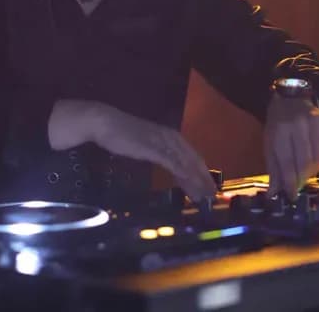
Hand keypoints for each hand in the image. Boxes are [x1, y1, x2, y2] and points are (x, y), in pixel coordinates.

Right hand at [48, 99, 215, 201]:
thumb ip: (159, 153)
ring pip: (184, 161)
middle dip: (203, 178)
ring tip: (204, 194)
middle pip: (192, 159)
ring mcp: (161, 141)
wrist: (105, 123)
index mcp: (169, 135)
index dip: (201, 172)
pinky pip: (170, 160)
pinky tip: (187, 181)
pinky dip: (180, 171)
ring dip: (196, 178)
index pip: (191, 156)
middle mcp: (169, 136)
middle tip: (212, 196)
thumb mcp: (146, 145)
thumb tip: (170, 166)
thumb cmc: (123, 134)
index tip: (208, 188)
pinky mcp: (151, 146)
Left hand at [264, 94, 318, 199]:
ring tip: (306, 168)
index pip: (287, 162)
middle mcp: (298, 123)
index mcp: (280, 130)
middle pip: (305, 162)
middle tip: (300, 182)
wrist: (291, 100)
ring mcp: (315, 121)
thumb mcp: (270, 145)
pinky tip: (316, 158)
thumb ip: (274, 169)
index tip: (292, 196)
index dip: (290, 183)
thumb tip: (273, 194)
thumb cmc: (278, 127)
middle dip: (302, 177)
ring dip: (314, 169)